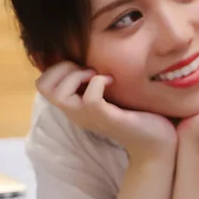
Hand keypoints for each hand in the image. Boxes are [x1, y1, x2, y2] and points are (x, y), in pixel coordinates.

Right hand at [36, 61, 176, 161]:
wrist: (156, 141)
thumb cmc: (137, 115)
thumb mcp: (110, 94)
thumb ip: (95, 82)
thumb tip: (91, 57)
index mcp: (74, 106)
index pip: (42, 84)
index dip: (58, 67)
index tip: (83, 66)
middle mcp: (76, 113)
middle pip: (43, 87)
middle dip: (63, 68)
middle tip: (88, 70)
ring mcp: (89, 117)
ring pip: (59, 94)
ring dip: (76, 75)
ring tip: (97, 75)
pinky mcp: (106, 118)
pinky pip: (90, 99)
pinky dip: (98, 82)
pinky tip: (111, 81)